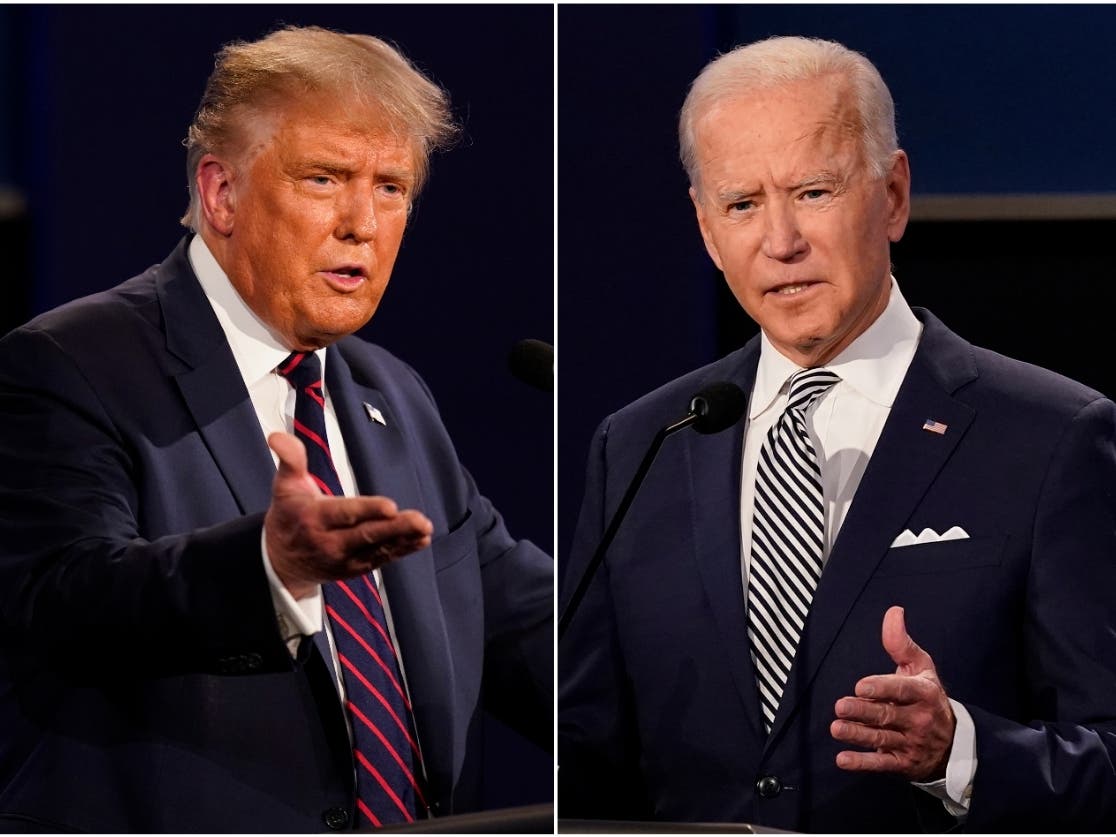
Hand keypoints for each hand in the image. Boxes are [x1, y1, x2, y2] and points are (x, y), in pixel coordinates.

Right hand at [264, 432, 432, 597]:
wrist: (279, 562)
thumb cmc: (289, 516)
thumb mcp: (285, 485)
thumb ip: (290, 459)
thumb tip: (277, 436)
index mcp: (314, 518)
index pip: (344, 513)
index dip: (368, 510)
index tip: (390, 506)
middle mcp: (330, 542)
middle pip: (366, 534)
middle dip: (395, 528)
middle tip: (420, 520)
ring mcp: (344, 558)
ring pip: (377, 548)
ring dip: (404, 540)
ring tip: (425, 530)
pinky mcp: (355, 568)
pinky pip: (381, 559)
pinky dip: (402, 550)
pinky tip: (420, 540)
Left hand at [831, 605, 954, 780]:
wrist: (954, 743)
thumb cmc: (928, 697)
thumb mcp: (922, 668)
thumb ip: (902, 643)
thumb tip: (893, 611)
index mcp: (923, 693)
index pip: (902, 690)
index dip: (882, 688)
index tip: (861, 686)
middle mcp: (919, 720)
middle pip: (887, 715)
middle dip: (863, 712)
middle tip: (841, 706)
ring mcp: (911, 744)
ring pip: (881, 739)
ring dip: (858, 736)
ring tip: (836, 728)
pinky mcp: (902, 763)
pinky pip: (881, 764)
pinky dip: (862, 763)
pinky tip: (843, 759)